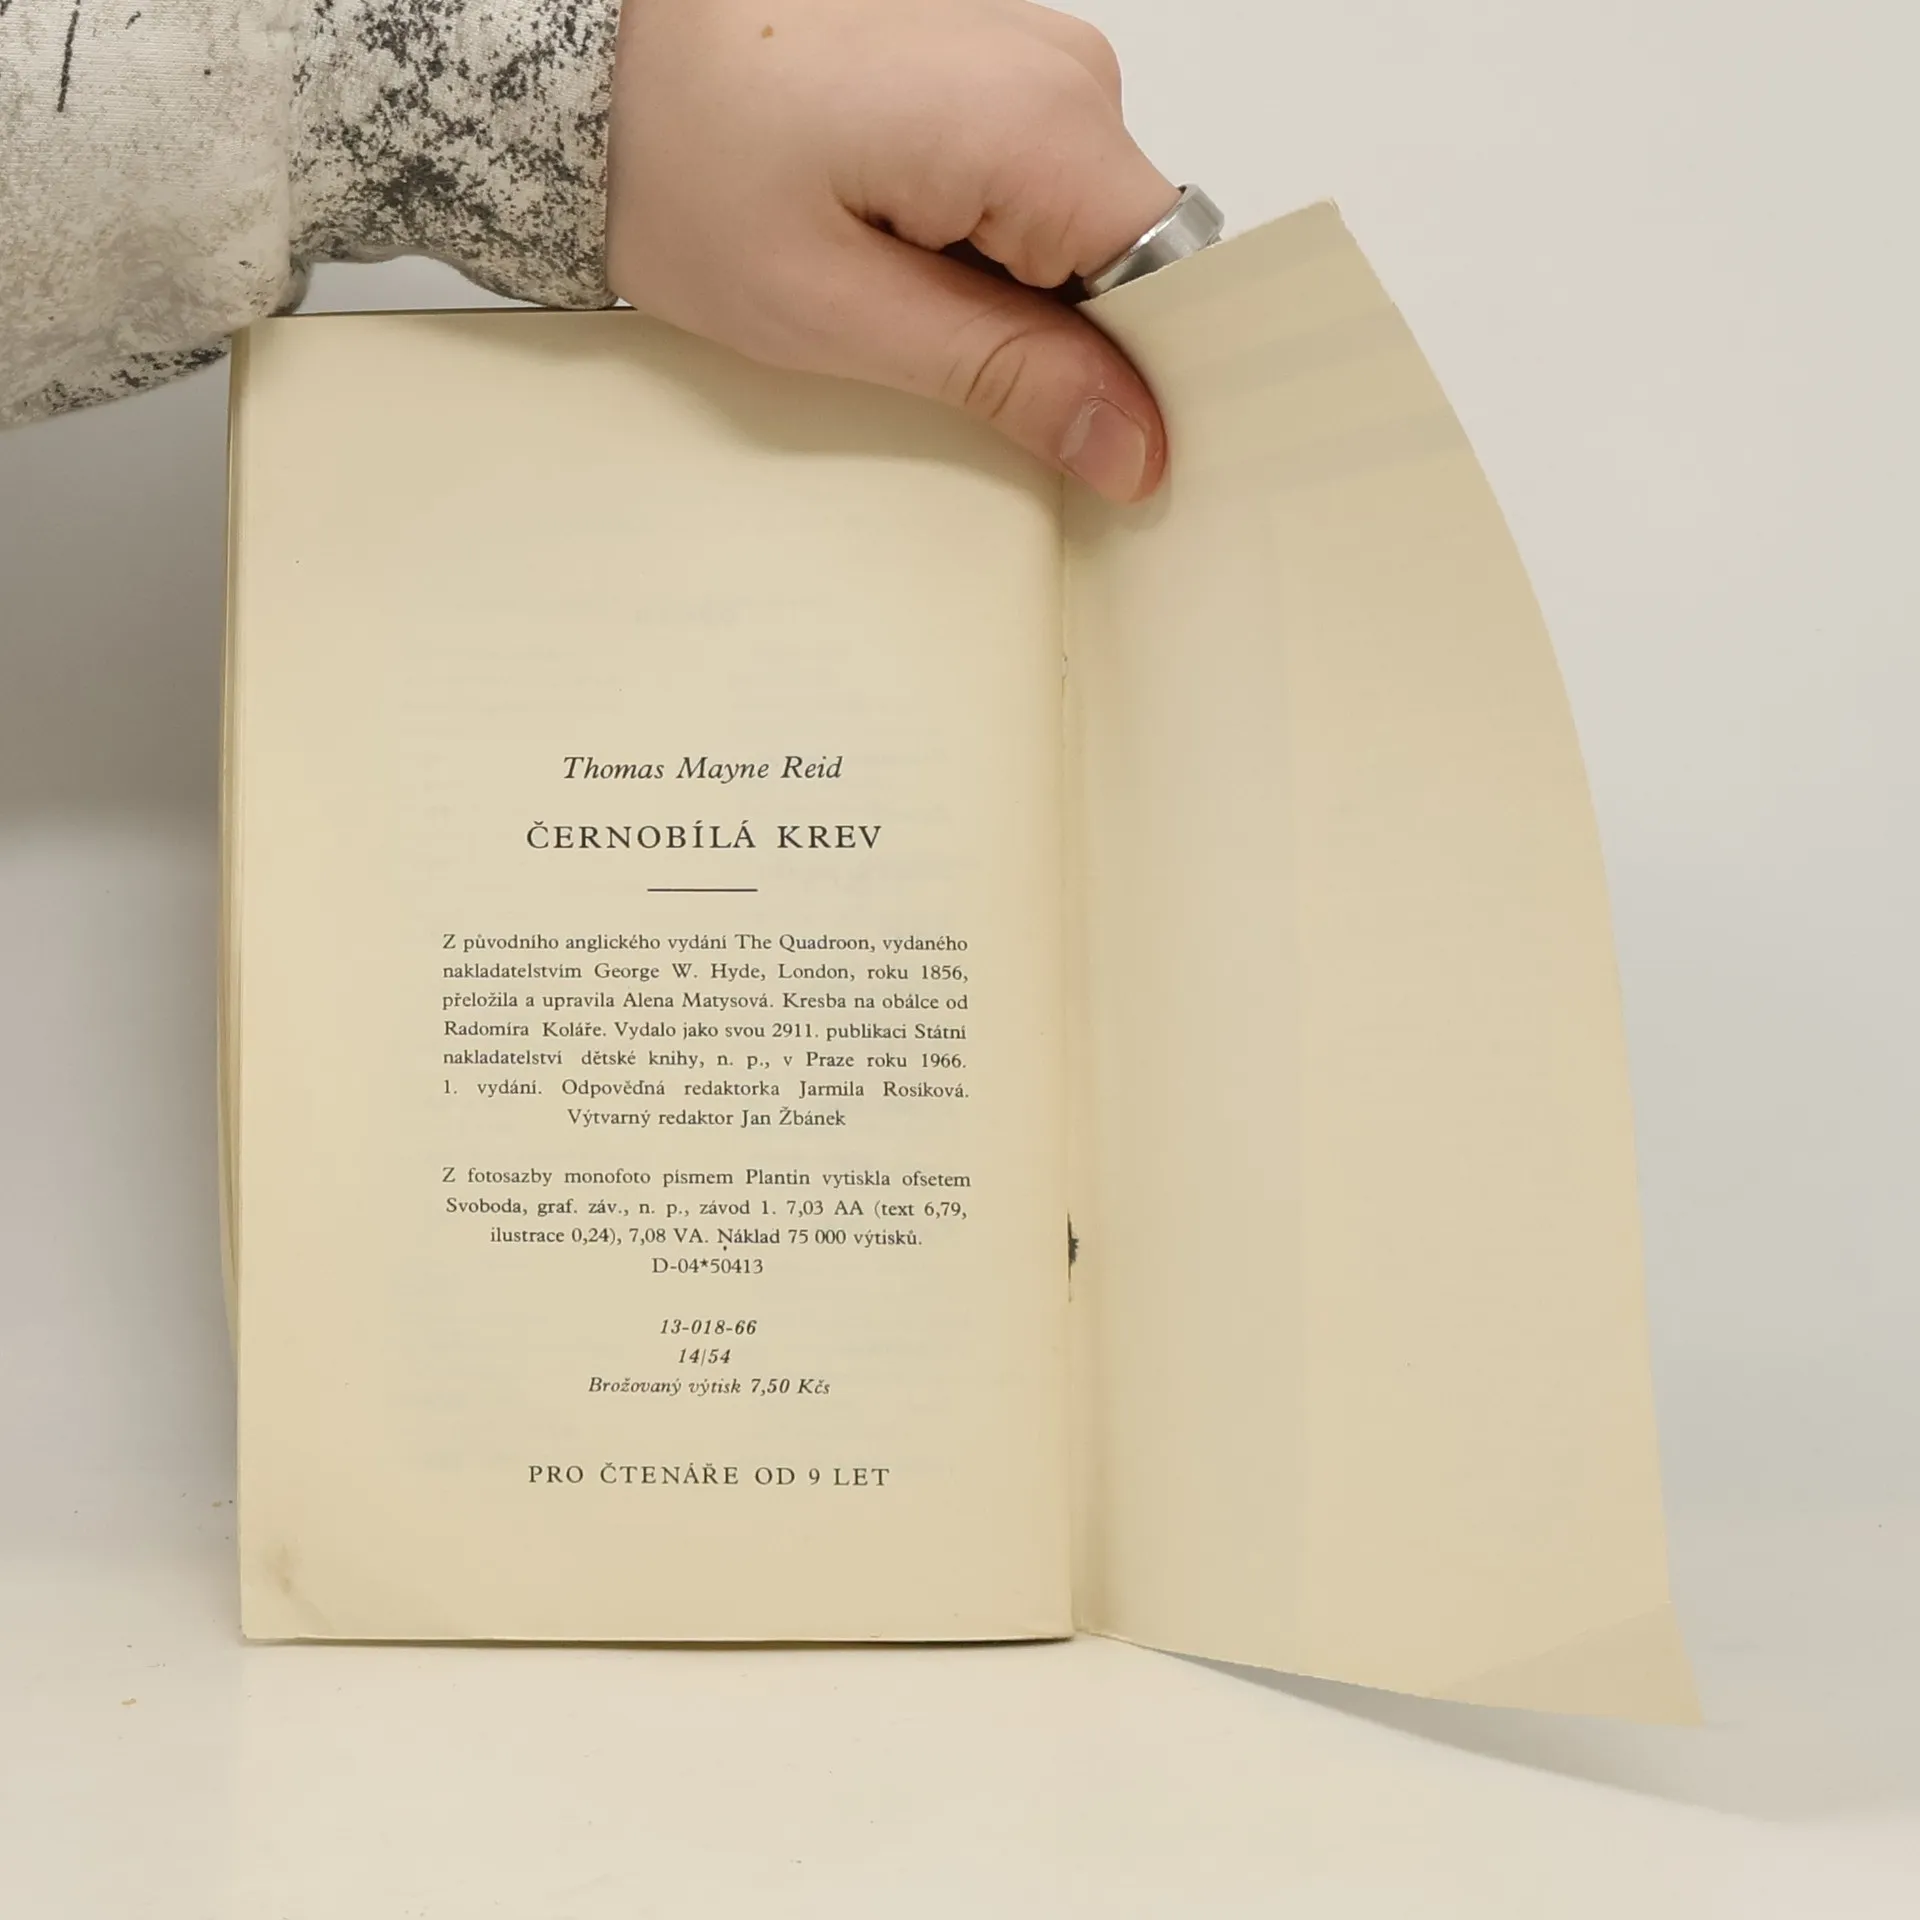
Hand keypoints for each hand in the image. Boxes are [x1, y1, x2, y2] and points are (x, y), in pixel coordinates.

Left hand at [606, 0, 1176, 500]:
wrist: (601, 58)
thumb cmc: (688, 168)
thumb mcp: (843, 315)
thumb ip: (1005, 378)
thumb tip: (1134, 445)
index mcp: (1042, 125)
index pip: (1176, 281)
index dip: (1145, 380)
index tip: (1096, 452)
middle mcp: (1063, 71)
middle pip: (1130, 258)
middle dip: (1069, 343)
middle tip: (948, 375)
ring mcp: (1030, 58)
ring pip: (1083, 230)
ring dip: (1020, 296)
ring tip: (901, 299)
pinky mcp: (993, 66)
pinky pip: (1039, 186)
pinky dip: (993, 247)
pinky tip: (905, 254)